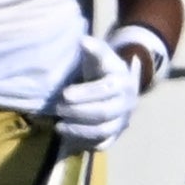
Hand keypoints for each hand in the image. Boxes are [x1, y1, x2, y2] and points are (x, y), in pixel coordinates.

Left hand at [47, 37, 136, 151]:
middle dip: (77, 112)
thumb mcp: (100, 58)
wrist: (117, 87)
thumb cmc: (101, 71)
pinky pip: (103, 143)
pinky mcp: (116, 134)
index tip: (64, 94)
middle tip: (57, 109)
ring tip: (59, 125)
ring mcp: (123, 120)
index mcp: (124, 82)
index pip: (107, 90)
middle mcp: (128, 103)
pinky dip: (86, 142)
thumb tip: (83, 41)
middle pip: (104, 112)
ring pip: (103, 130)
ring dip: (78, 130)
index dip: (85, 94)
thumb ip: (93, 50)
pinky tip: (69, 136)